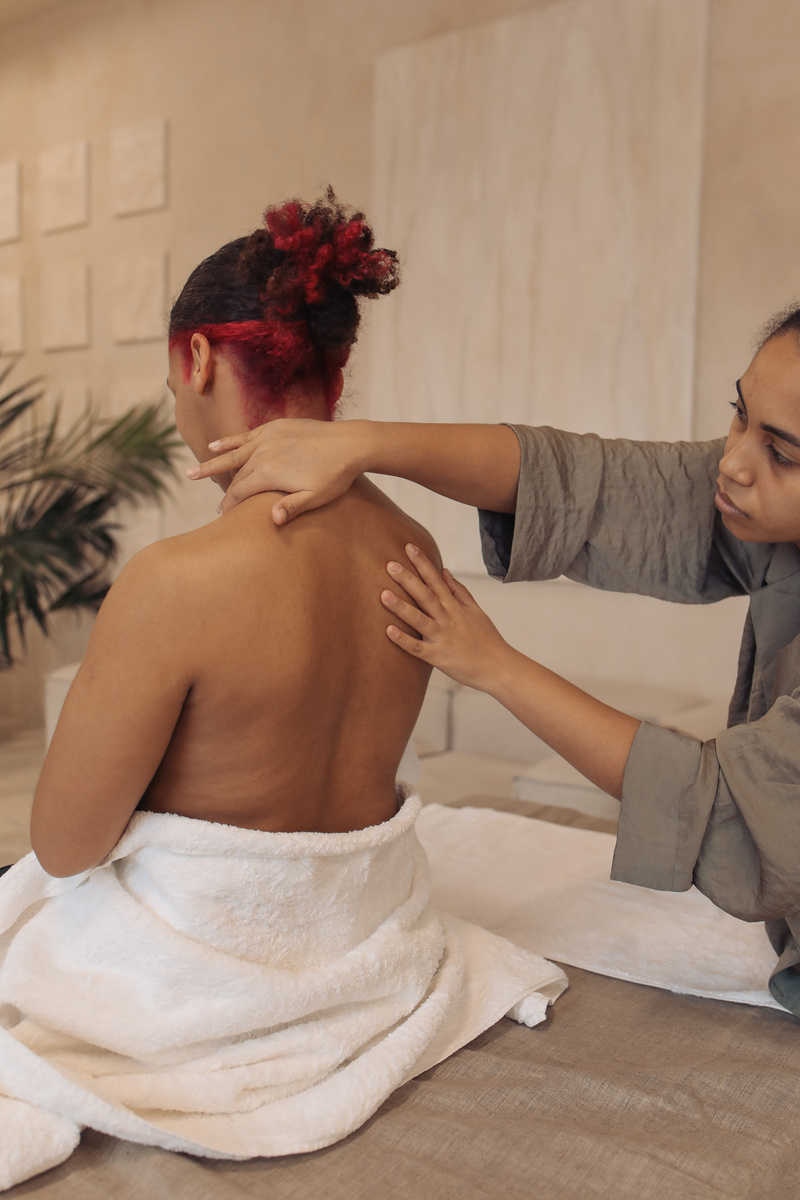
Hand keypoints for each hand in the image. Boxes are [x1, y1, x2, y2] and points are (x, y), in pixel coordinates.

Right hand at [185, 419, 367, 520]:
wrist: (350, 442)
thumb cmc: (335, 475)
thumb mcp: (315, 497)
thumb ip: (292, 508)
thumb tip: (272, 519)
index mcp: (269, 473)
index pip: (240, 492)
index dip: (230, 505)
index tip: (223, 517)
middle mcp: (262, 453)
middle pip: (235, 475)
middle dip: (222, 490)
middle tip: (211, 506)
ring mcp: (267, 438)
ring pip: (233, 454)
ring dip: (212, 463)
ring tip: (192, 472)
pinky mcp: (274, 427)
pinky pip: (245, 436)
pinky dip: (229, 442)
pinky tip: (215, 445)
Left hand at [381, 544, 511, 692]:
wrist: (499, 667)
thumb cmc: (487, 639)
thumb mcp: (476, 611)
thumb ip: (459, 591)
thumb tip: (444, 571)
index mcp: (455, 607)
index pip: (436, 580)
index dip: (422, 563)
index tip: (408, 547)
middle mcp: (448, 619)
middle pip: (425, 595)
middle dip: (408, 579)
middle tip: (389, 564)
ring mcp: (442, 638)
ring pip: (419, 619)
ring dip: (401, 607)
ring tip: (383, 594)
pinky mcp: (438, 657)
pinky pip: (418, 648)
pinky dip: (404, 640)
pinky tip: (389, 631)